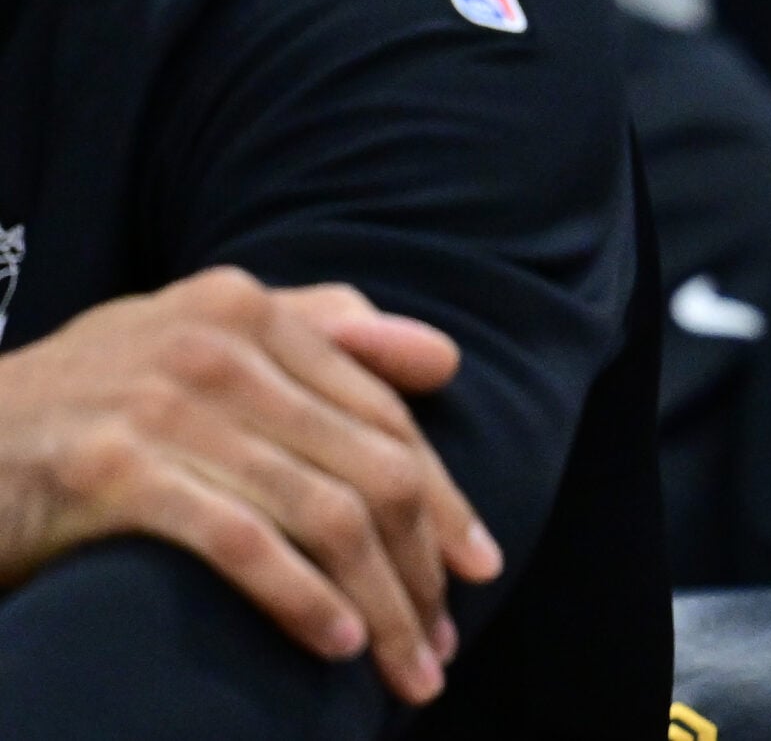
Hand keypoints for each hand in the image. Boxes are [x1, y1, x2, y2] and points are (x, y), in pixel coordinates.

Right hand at [0, 266, 503, 704]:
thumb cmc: (85, 399)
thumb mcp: (196, 338)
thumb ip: (319, 331)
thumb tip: (444, 360)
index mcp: (249, 309)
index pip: (385, 415)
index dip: (443, 499)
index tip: (478, 568)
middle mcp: (218, 344)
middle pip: (371, 467)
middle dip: (421, 567)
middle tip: (442, 646)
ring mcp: (164, 404)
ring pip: (324, 512)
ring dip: (381, 602)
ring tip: (404, 668)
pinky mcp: (114, 471)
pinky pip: (243, 542)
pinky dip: (302, 599)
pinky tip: (336, 644)